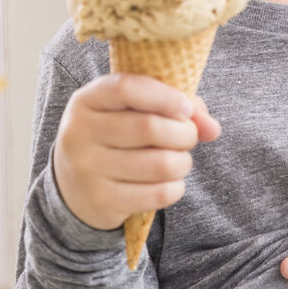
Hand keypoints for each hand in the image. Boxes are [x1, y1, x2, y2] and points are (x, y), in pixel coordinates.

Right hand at [53, 74, 220, 230]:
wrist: (74, 188)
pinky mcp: (102, 200)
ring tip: (180, 160)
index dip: (165, 96)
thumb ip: (176, 107)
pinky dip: (176, 188)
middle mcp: (80, 133)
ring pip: (161, 164)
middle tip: (187, 137)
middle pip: (151, 128)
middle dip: (184, 133)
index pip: (127, 88)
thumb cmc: (116, 137)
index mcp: (86, 100)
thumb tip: (213, 129)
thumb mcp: (133, 112)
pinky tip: (170, 182)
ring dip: (183, 162)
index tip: (186, 108)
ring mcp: (88, 169)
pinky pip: (159, 194)